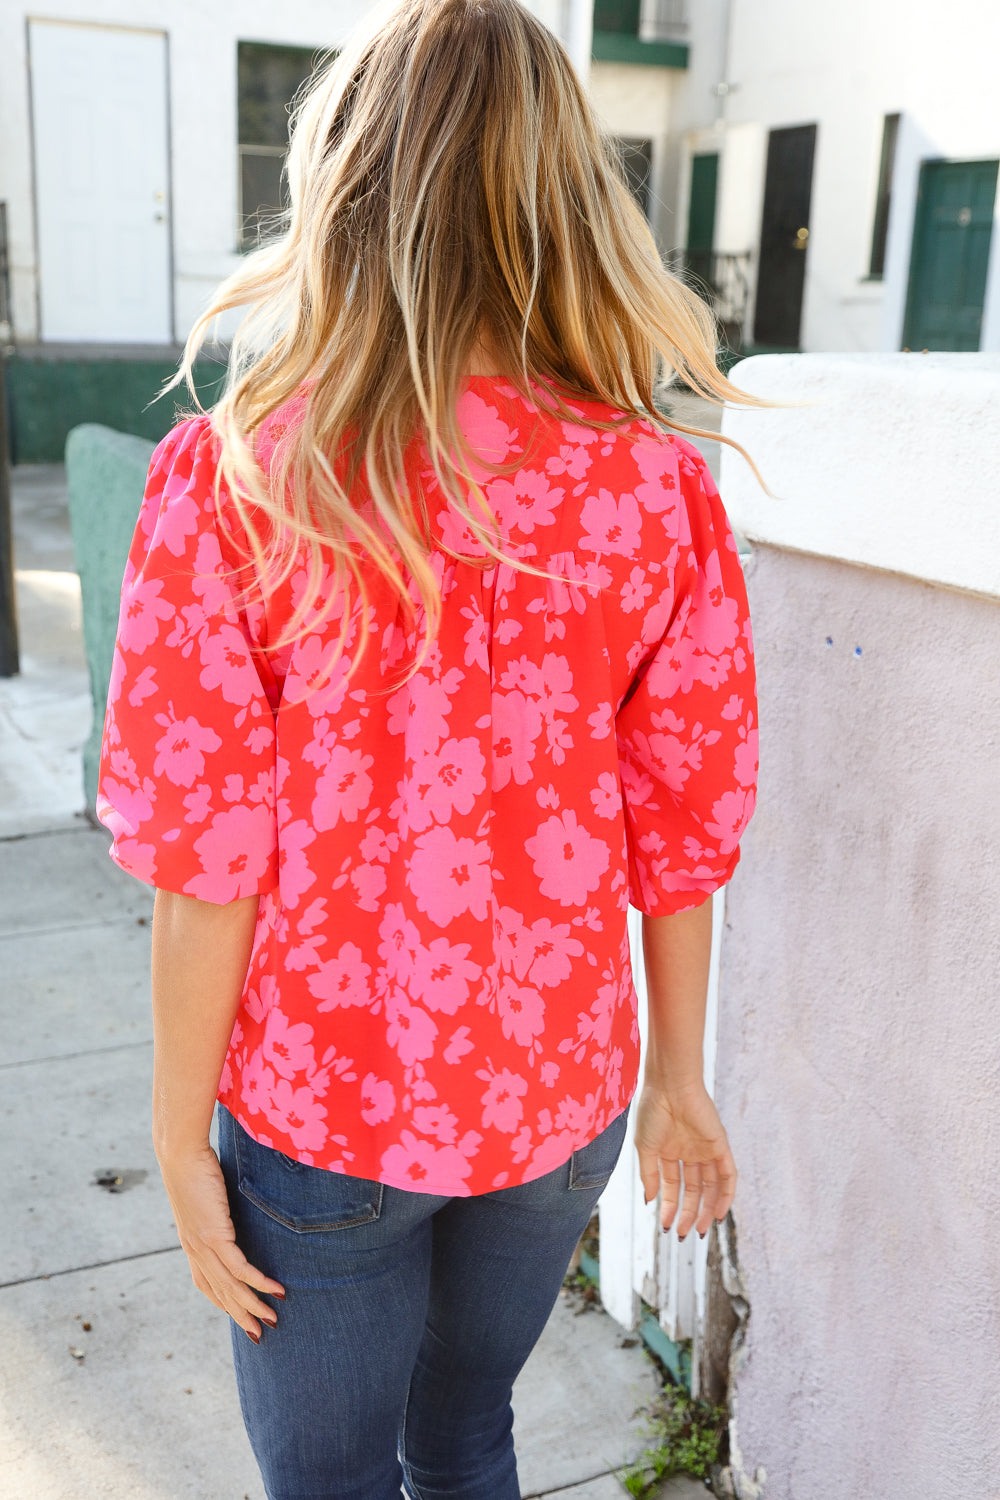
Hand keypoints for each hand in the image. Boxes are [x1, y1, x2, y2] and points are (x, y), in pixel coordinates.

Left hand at [156, 1141, 285, 1341]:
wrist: (181, 1154)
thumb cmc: (195, 1165)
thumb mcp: (207, 1192)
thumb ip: (218, 1206)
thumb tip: (232, 1205)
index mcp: (191, 1242)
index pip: (206, 1283)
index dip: (223, 1302)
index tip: (241, 1316)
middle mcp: (195, 1250)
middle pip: (220, 1293)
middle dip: (241, 1316)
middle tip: (260, 1335)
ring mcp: (203, 1245)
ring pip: (230, 1287)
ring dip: (253, 1306)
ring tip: (274, 1320)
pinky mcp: (214, 1236)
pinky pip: (239, 1268)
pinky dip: (258, 1282)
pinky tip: (275, 1290)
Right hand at [633, 1078, 736, 1238]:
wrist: (670, 1086)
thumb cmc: (653, 1111)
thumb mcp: (645, 1148)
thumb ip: (649, 1175)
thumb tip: (650, 1200)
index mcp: (669, 1151)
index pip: (672, 1185)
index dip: (669, 1206)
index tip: (664, 1226)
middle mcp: (689, 1152)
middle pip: (693, 1190)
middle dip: (689, 1213)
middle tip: (683, 1234)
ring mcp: (705, 1149)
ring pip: (711, 1186)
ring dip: (708, 1210)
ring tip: (701, 1230)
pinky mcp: (720, 1145)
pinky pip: (728, 1175)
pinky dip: (726, 1195)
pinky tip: (720, 1214)